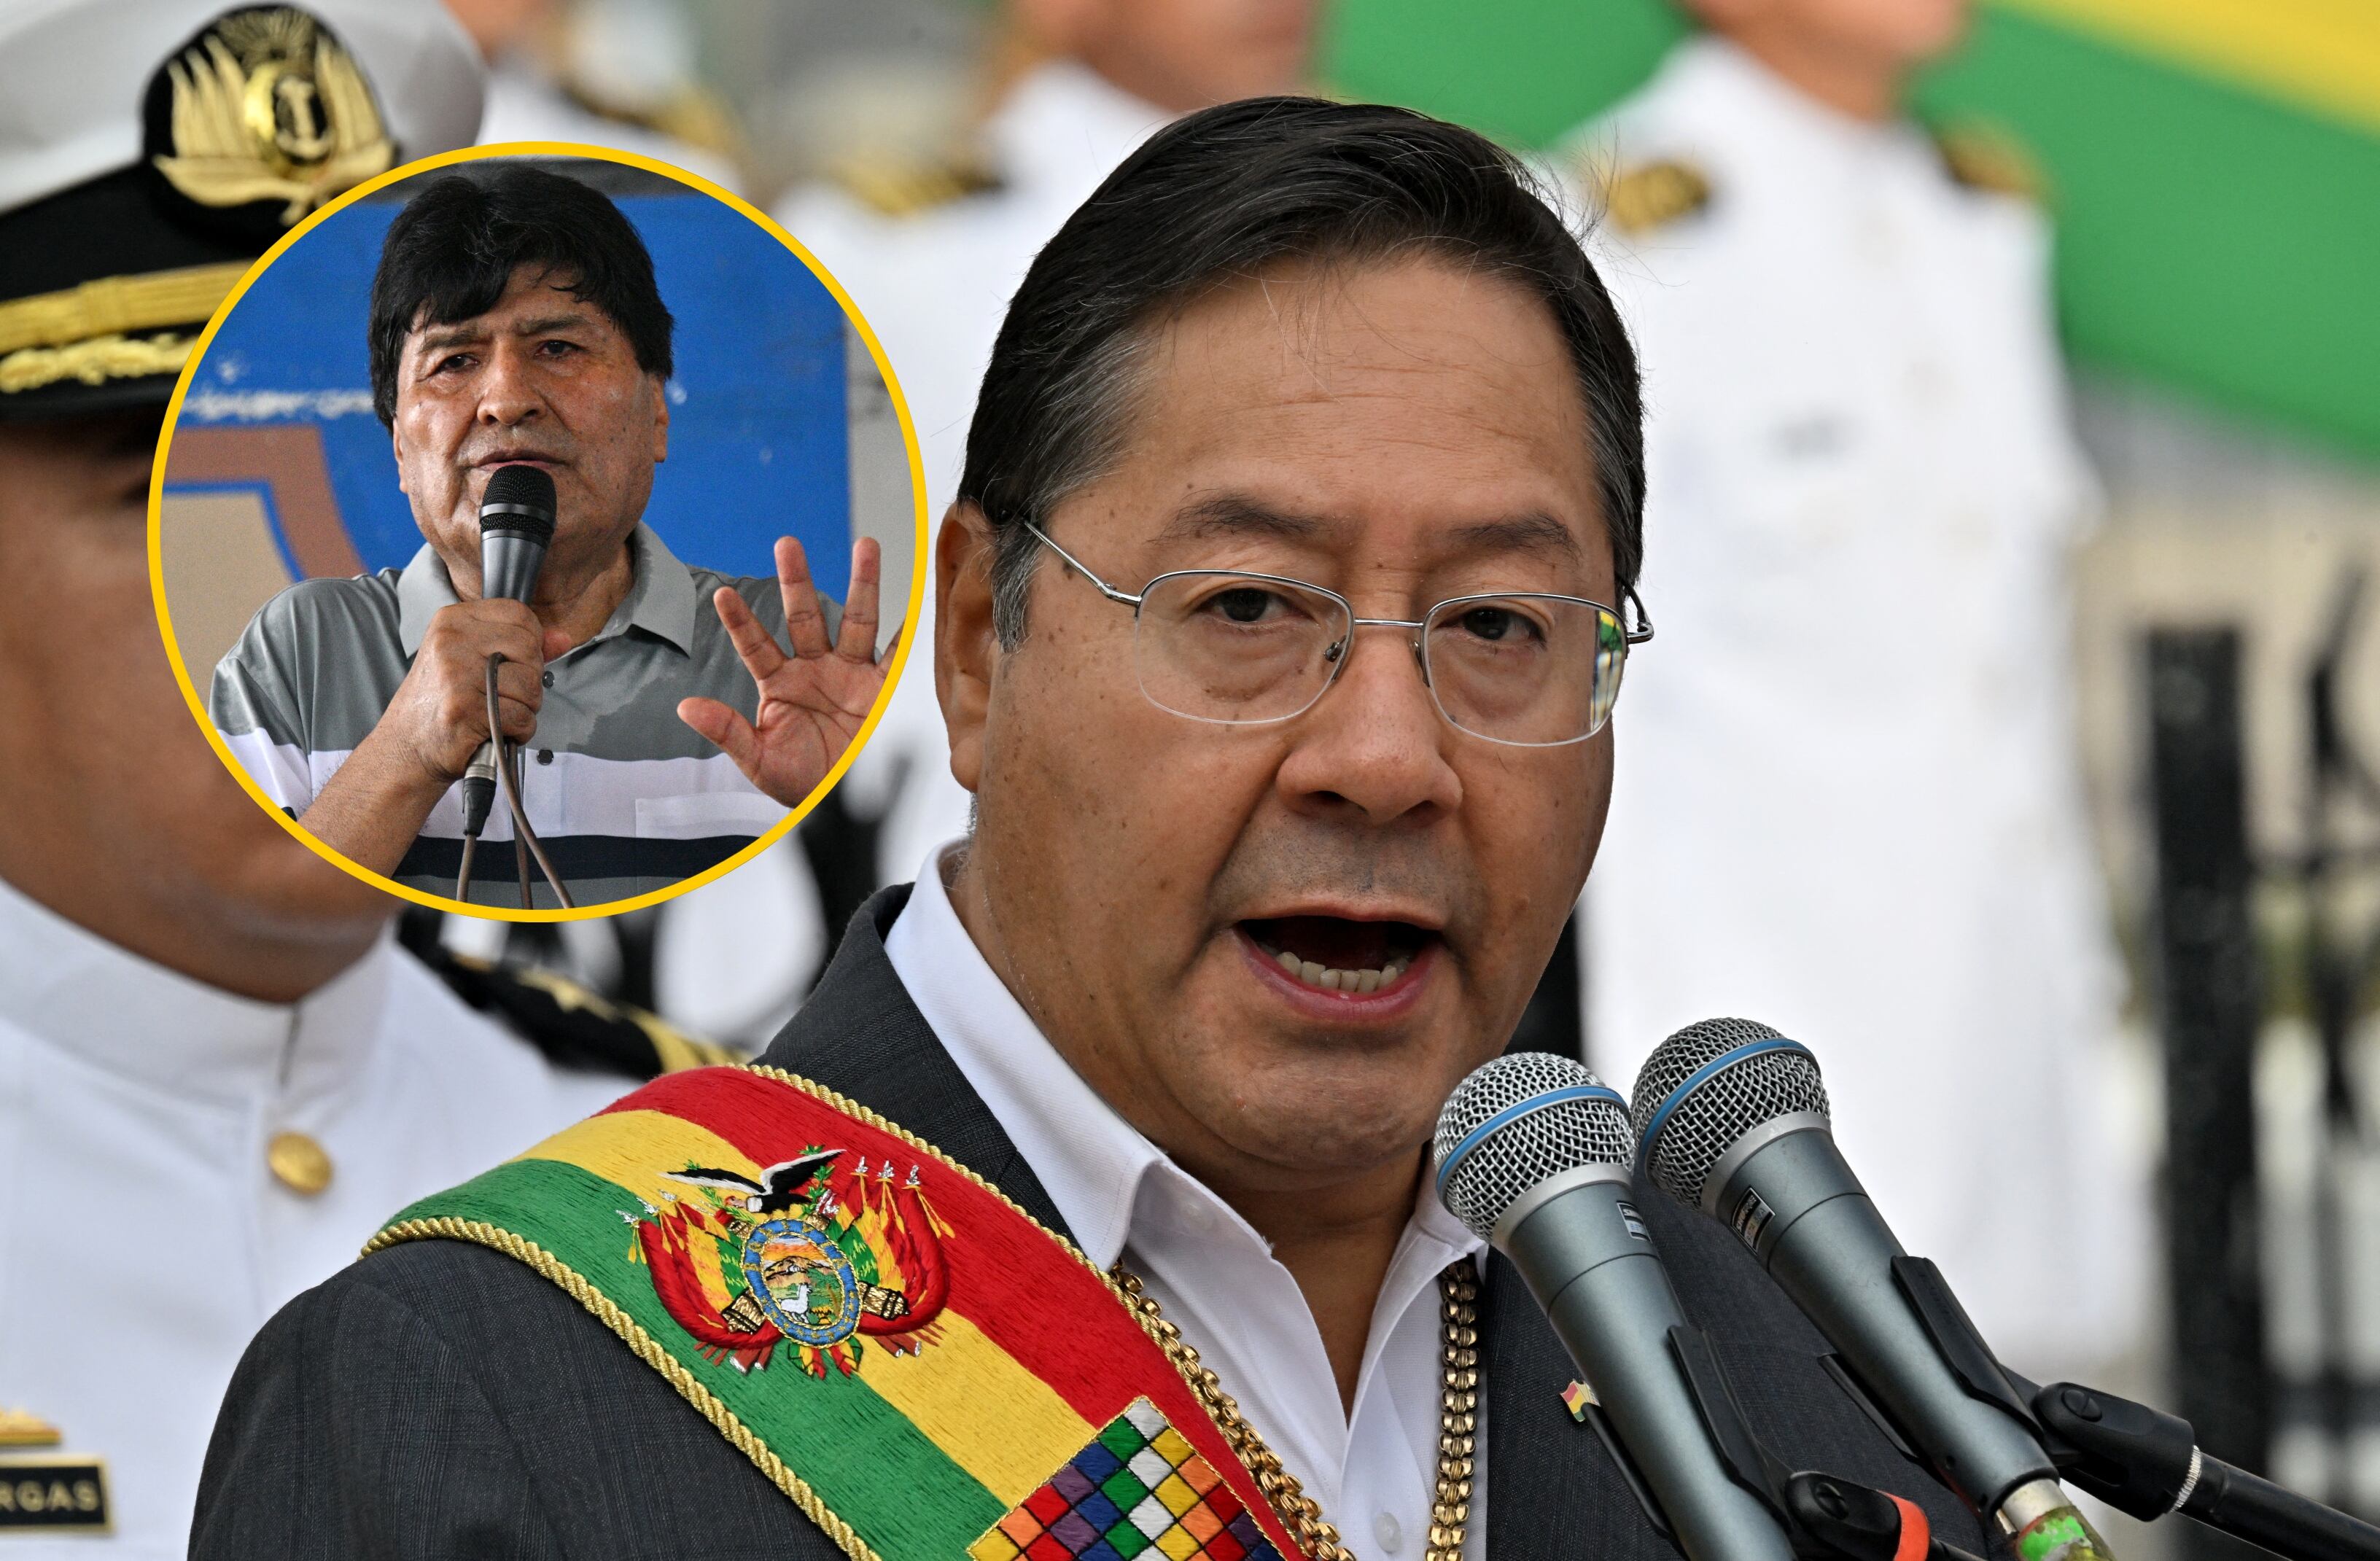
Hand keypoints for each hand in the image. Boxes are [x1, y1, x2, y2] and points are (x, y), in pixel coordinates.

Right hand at [374, 598, 566, 790]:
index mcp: (453, 620)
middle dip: (530, 678)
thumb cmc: (442, 702)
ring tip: (496, 712)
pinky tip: (497, 730)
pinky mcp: (465, 710)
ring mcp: (457, 675)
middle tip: (503, 694)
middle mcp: (452, 641)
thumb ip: (520, 646)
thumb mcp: (472, 660)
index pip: (520, 614)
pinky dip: (519, 731)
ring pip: (530, 685)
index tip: (513, 663)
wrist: (407, 747)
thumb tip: (563, 638)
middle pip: (530, 649)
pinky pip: (522, 717)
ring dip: (525, 707)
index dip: (530, 643)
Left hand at [679, 535, 891, 808]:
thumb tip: (687, 707)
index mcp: (779, 684)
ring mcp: (849, 675)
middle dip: (796, 581)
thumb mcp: (758, 761)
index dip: (741, 622)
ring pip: (856, 621)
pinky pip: (895, 657)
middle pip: (805, 617)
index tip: (722, 595)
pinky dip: (906, 634)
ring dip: (862, 583)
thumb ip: (727, 731)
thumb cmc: (797, 783)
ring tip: (866, 545)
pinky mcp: (880, 690)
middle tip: (787, 545)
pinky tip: (914, 605)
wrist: (840, 805)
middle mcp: (814, 670)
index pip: (755, 646)